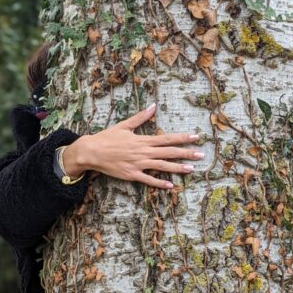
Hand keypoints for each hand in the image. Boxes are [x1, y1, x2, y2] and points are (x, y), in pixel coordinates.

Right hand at [64, 103, 203, 189]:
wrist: (92, 152)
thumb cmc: (107, 138)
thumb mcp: (125, 125)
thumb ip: (141, 117)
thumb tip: (153, 106)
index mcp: (143, 140)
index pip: (167, 138)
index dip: (182, 137)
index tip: (195, 137)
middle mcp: (143, 152)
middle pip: (169, 152)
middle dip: (186, 153)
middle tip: (201, 154)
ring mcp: (138, 164)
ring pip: (162, 166)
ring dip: (177, 168)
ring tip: (191, 169)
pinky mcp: (132, 175)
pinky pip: (148, 180)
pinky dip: (159, 183)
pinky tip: (170, 185)